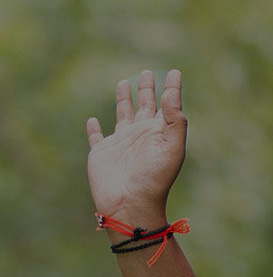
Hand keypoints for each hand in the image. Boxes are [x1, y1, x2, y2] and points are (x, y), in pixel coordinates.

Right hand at [86, 69, 186, 228]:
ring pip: (122, 115)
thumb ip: (174, 121)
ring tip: (123, 82)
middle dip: (146, 89)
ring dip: (123, 100)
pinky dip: (94, 129)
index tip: (174, 72)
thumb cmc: (155, 178)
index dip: (171, 88)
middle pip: (144, 106)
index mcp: (159, 134)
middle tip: (147, 72)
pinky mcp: (101, 152)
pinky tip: (93, 121)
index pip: (167, 106)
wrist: (131, 204)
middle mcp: (141, 135)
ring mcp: (121, 144)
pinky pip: (96, 137)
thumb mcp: (172, 148)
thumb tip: (171, 94)